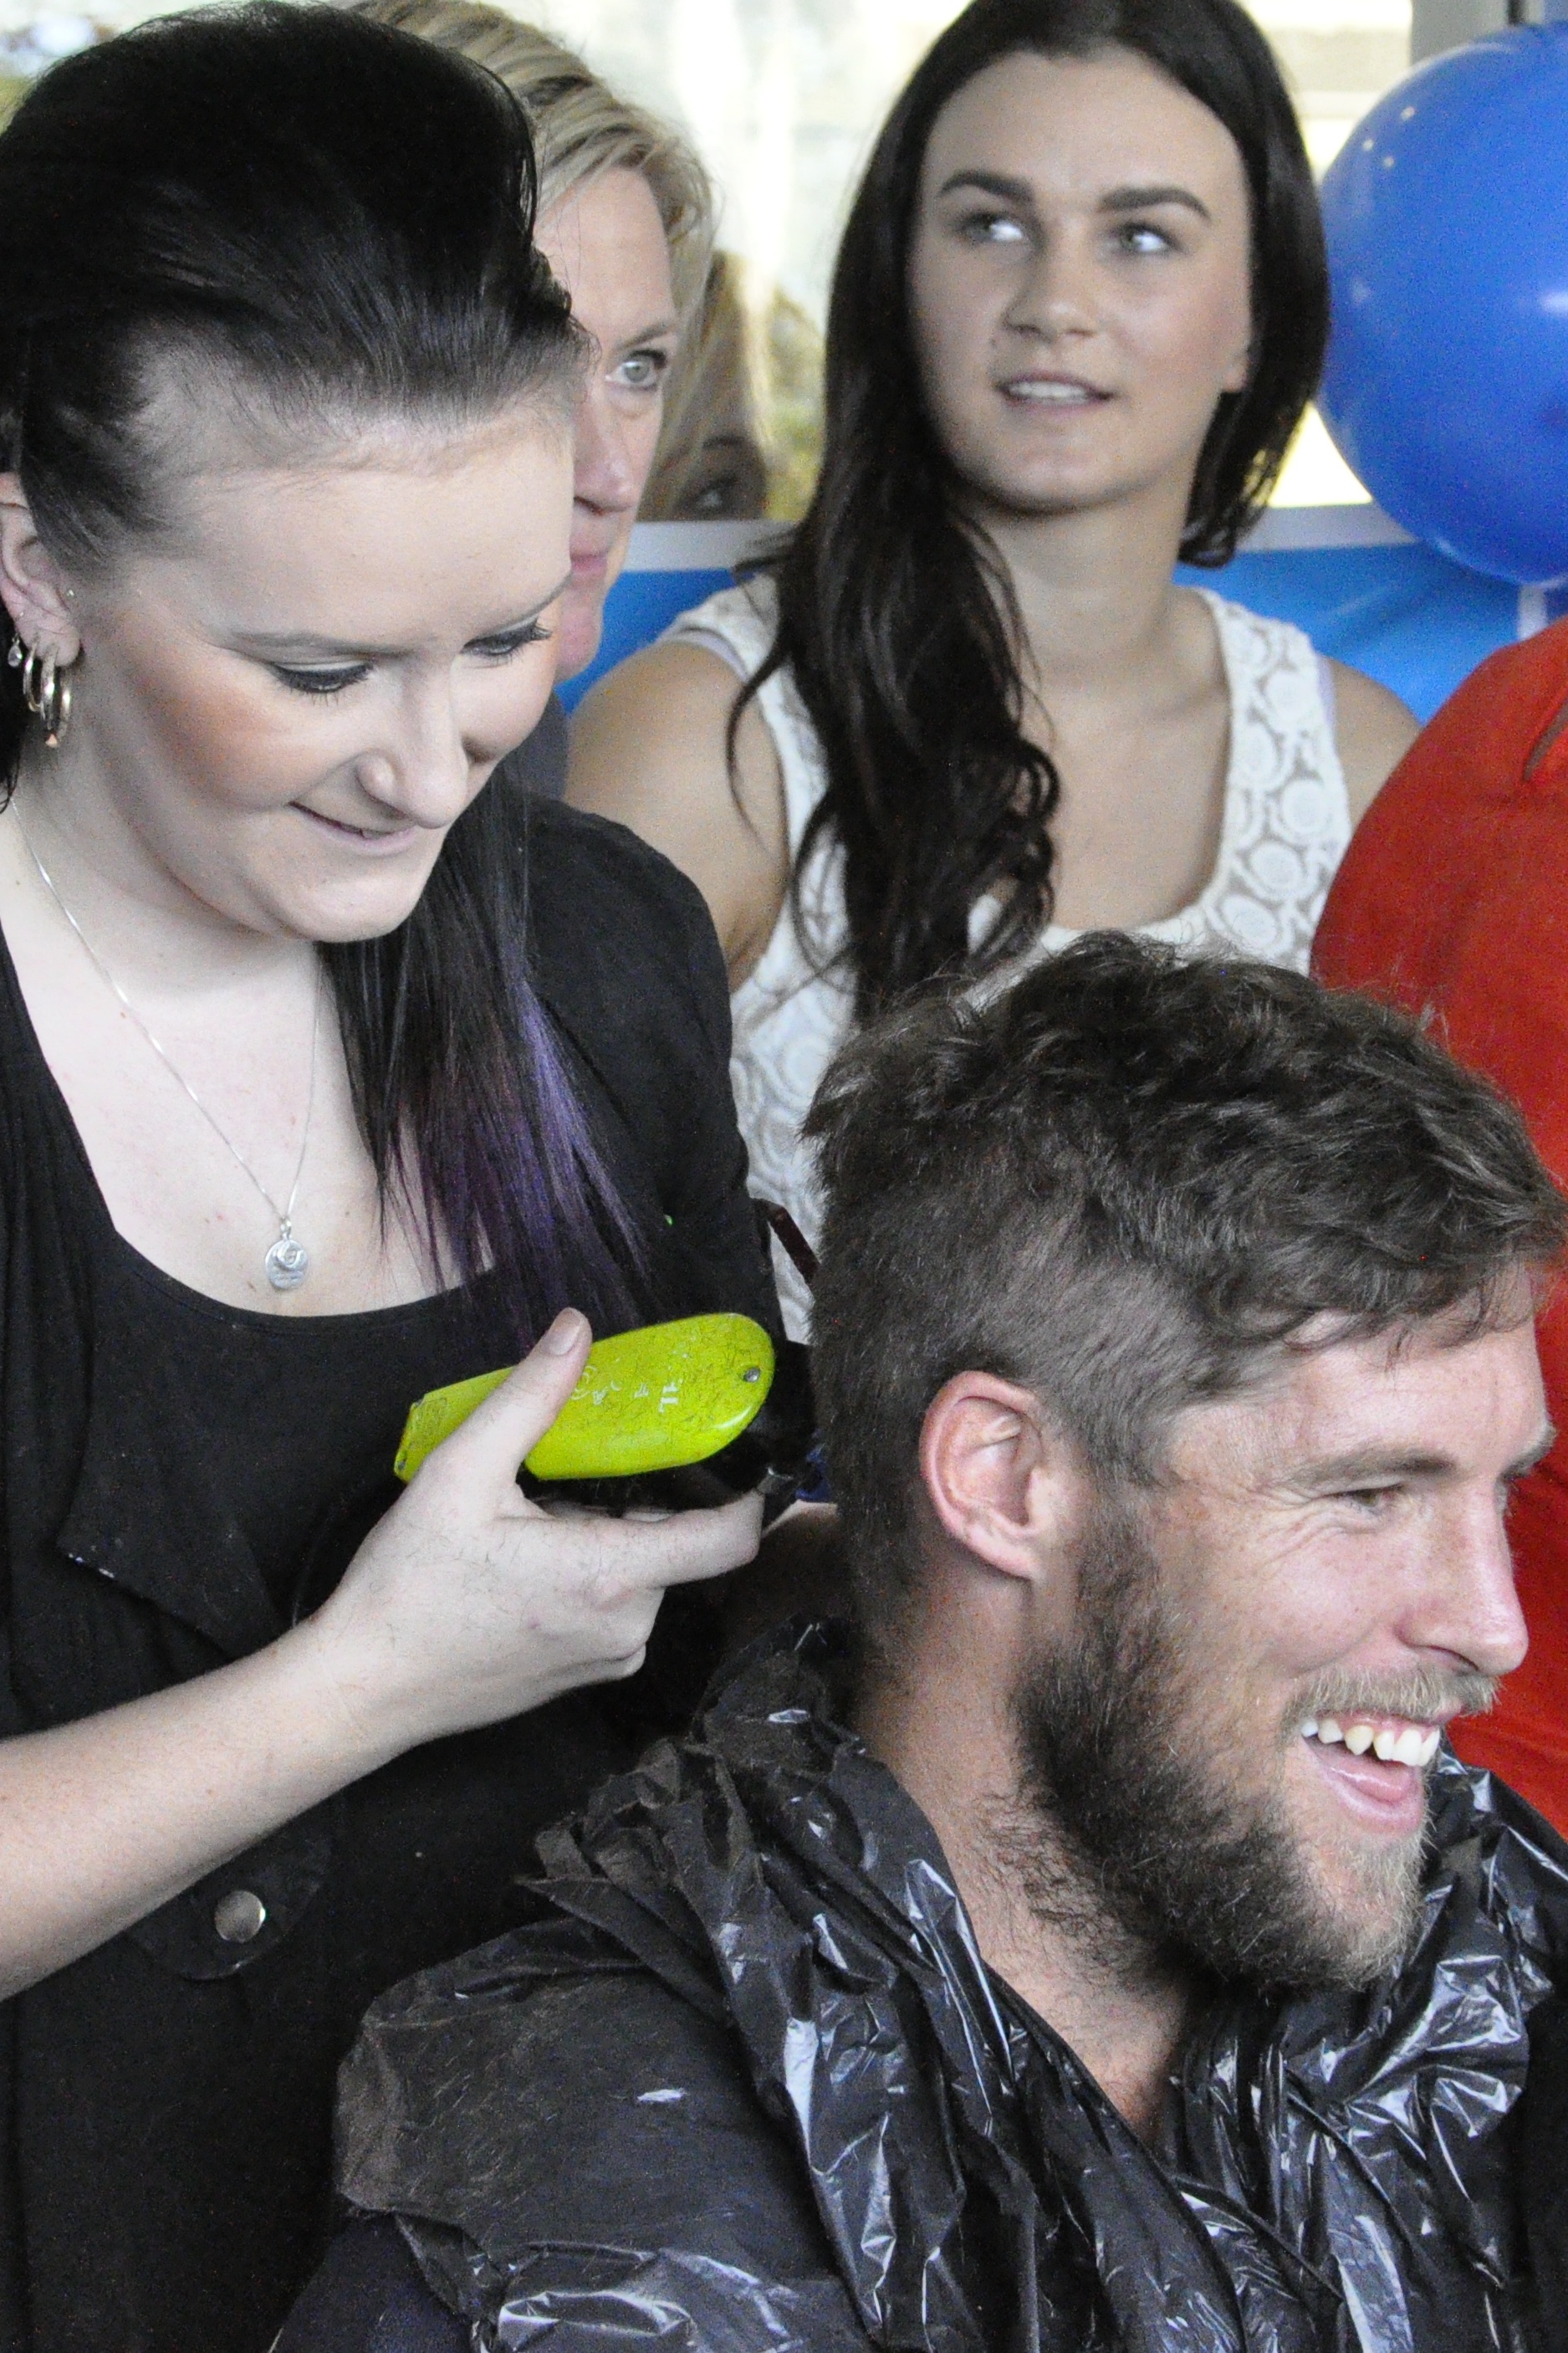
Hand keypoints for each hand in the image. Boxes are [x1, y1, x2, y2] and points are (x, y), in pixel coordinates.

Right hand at [308, 1310, 762, 1751]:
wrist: (365, 1689)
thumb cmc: (409, 1586)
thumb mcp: (461, 1473)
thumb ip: (531, 1398)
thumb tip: (576, 1328)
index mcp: (609, 1577)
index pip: (730, 1539)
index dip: (746, 1495)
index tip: (731, 1456)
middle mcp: (628, 1627)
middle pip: (673, 1543)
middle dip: (632, 1503)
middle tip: (563, 1482)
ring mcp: (610, 1658)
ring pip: (642, 1574)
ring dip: (605, 1539)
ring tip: (529, 1530)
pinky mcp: (588, 1674)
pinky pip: (616, 1608)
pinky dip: (590, 1576)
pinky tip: (524, 1568)